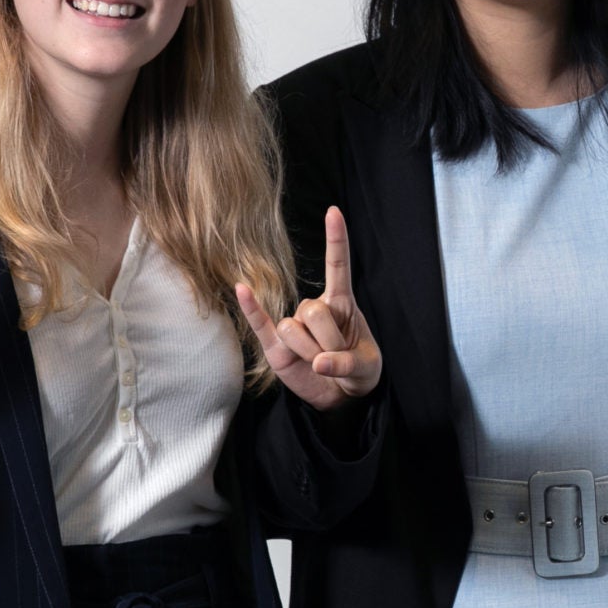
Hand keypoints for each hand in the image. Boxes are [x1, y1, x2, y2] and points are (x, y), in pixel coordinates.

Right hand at [237, 205, 381, 412]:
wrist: (341, 396)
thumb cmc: (358, 371)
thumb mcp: (365, 368)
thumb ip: (346, 364)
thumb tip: (319, 364)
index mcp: (342, 303)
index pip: (337, 266)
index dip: (336, 239)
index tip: (334, 211)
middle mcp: (314, 308)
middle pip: (313, 311)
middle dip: (329, 340)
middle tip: (338, 357)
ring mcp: (293, 326)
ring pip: (292, 328)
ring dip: (309, 351)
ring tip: (320, 364)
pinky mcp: (275, 346)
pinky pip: (260, 324)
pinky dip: (250, 308)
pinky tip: (242, 289)